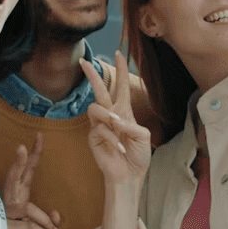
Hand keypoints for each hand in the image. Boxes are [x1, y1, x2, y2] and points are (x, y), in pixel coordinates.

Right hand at [0, 133, 61, 228]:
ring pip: (26, 207)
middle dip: (20, 163)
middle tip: (22, 146)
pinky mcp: (3, 228)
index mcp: (18, 198)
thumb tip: (56, 214)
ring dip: (43, 220)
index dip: (32, 157)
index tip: (39, 137)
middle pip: (14, 178)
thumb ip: (50, 221)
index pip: (25, 173)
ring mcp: (3, 215)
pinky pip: (29, 226)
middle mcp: (9, 203)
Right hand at [83, 51, 150, 187]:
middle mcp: (110, 115)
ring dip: (107, 115)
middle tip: (83, 61)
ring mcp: (99, 125)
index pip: (121, 87)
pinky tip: (118, 148)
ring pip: (95, 107)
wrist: (129, 174)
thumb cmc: (138, 156)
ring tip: (118, 127)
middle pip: (99, 90)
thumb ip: (132, 125)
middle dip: (91, 75)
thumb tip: (115, 121)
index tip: (119, 53)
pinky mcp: (92, 136)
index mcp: (124, 111)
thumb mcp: (144, 137)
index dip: (121, 70)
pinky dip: (111, 137)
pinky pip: (99, 128)